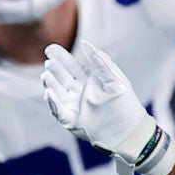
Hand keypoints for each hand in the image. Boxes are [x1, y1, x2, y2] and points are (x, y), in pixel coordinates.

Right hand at [41, 44, 171, 174]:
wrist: (128, 130)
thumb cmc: (125, 103)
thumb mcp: (114, 79)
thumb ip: (100, 62)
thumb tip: (85, 43)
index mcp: (88, 80)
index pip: (70, 65)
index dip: (60, 56)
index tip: (50, 48)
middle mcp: (77, 91)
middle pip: (61, 77)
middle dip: (53, 68)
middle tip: (49, 61)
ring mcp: (72, 105)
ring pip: (56, 92)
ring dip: (50, 83)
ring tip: (46, 75)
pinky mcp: (70, 120)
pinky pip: (57, 110)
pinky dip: (52, 102)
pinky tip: (48, 92)